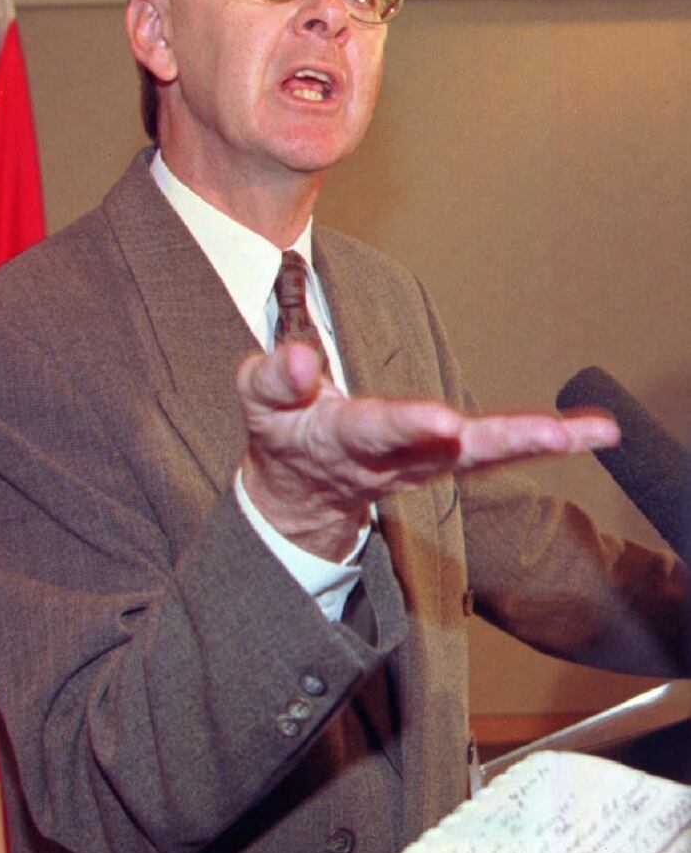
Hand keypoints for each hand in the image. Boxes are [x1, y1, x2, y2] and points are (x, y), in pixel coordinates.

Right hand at [239, 343, 619, 560]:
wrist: (300, 495)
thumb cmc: (283, 431)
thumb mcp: (258, 401)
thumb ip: (275, 377)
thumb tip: (302, 358)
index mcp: (341, 440)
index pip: (373, 430)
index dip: (406, 426)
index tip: (443, 422)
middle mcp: (393, 460)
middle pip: (449, 452)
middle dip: (499, 442)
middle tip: (548, 435)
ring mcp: (426, 465)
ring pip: (484, 455)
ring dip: (538, 442)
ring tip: (595, 431)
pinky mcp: (448, 461)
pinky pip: (498, 452)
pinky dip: (547, 442)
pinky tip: (595, 432)